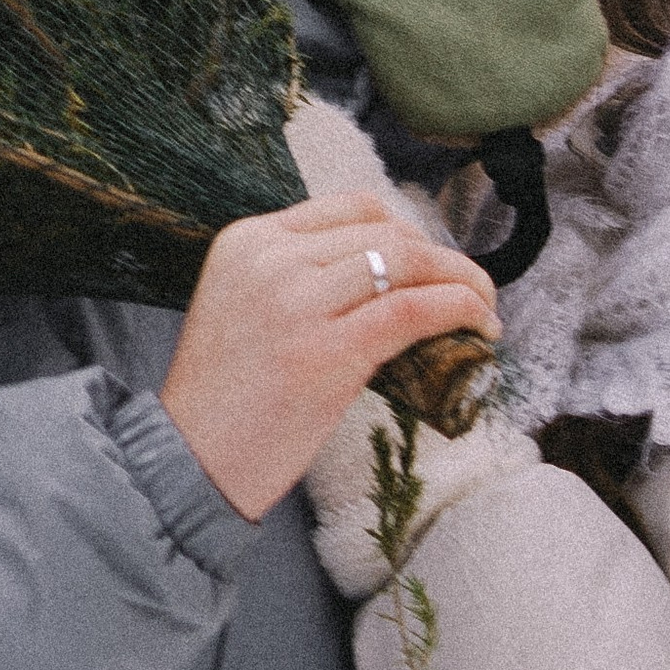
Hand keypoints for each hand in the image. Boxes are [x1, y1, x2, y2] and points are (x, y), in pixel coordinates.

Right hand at [161, 194, 497, 521]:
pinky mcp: (325, 351)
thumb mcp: (245, 306)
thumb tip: (389, 276)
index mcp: (249, 240)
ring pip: (407, 261)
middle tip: (468, 289)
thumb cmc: (224, 398)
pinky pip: (412, 311)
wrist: (186, 463)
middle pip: (386, 231)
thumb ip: (300, 277)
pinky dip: (458, 309)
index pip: (351, 207)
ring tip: (483, 307)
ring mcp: (297, 302)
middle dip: (440, 257)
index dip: (405, 230)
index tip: (429, 263)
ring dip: (462, 279)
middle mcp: (272, 259)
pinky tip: (481, 326)